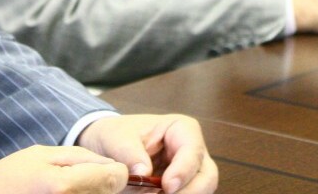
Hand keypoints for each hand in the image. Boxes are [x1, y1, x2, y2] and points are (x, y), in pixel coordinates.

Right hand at [0, 145, 126, 193]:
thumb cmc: (7, 181)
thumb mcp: (40, 155)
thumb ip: (81, 157)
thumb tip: (114, 166)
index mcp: (64, 185)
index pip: (116, 177)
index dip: (114, 171)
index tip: (103, 170)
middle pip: (110, 193)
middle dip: (101, 184)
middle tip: (75, 182)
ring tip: (63, 191)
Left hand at [76, 114, 216, 193]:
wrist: (111, 146)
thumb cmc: (119, 134)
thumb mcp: (117, 137)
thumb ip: (129, 153)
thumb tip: (143, 173)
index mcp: (182, 129)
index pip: (192, 150)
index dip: (184, 170)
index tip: (167, 186)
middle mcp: (193, 151)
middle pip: (206, 177)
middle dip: (189, 191)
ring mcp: (190, 172)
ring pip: (201, 191)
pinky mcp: (183, 187)